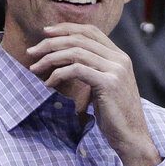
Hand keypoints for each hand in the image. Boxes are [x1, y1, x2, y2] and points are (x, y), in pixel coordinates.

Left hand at [27, 23, 161, 165]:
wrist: (132, 136)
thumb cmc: (115, 115)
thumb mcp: (105, 86)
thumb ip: (94, 69)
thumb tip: (67, 60)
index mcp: (119, 56)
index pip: (91, 31)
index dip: (66, 28)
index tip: (46, 33)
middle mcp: (120, 59)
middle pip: (80, 39)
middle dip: (51, 43)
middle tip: (32, 52)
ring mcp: (116, 70)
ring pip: (76, 52)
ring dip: (50, 58)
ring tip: (35, 68)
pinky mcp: (109, 83)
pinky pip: (77, 69)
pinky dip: (58, 74)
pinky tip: (49, 83)